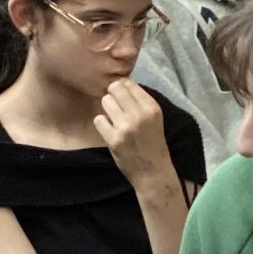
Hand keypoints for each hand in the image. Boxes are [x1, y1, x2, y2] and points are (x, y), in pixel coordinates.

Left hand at [94, 79, 183, 202]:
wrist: (152, 171)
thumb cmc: (152, 142)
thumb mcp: (154, 118)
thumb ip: (140, 101)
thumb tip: (119, 82)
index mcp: (152, 107)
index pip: (129, 83)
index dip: (122, 88)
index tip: (122, 98)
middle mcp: (140, 115)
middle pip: (115, 87)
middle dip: (112, 95)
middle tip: (116, 108)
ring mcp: (126, 127)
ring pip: (105, 101)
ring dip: (107, 109)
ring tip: (114, 120)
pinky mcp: (114, 139)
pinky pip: (98, 119)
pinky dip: (102, 124)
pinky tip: (110, 131)